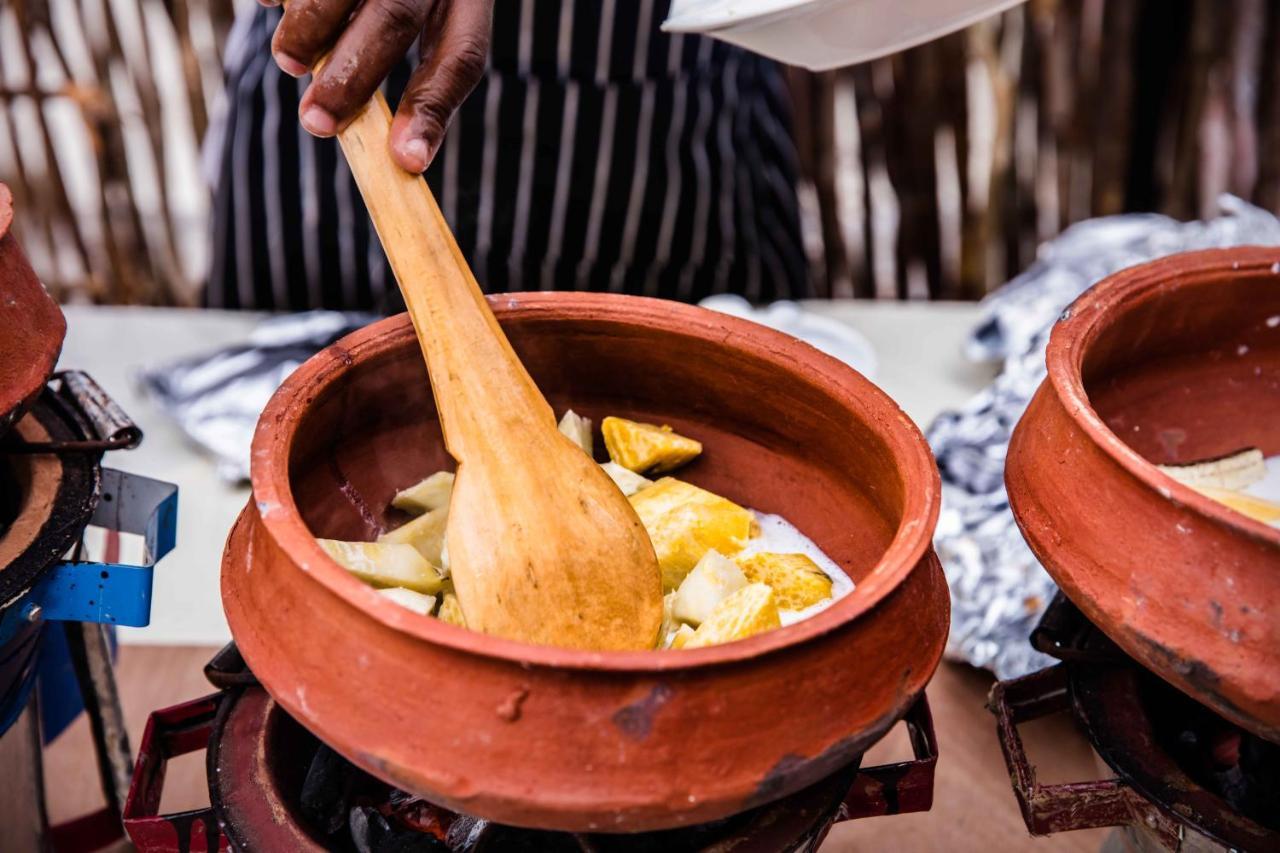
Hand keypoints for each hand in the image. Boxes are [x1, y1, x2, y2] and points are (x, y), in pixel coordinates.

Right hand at [266, 0, 492, 172]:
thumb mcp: (436, 13)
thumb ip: (417, 70)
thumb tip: (397, 151)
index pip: (462, 57)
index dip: (433, 111)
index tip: (405, 161)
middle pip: (396, 15)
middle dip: (352, 76)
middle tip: (317, 122)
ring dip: (308, 30)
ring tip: (288, 62)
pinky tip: (270, 4)